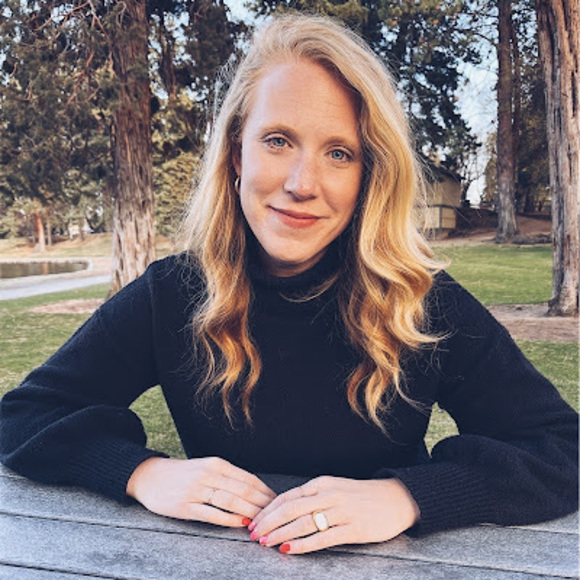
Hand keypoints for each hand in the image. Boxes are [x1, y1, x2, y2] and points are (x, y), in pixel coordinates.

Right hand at [126, 456, 275, 526]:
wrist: (150, 476)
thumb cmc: (184, 474)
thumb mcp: (207, 468)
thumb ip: (228, 477)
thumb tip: (254, 490)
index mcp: (216, 463)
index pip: (248, 478)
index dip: (265, 491)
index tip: (277, 501)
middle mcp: (208, 474)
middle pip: (243, 490)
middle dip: (262, 503)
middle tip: (275, 514)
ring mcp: (197, 490)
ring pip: (231, 501)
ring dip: (250, 512)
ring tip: (263, 521)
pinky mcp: (186, 506)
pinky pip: (213, 514)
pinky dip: (230, 519)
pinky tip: (241, 524)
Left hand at [248, 476, 419, 553]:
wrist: (395, 498)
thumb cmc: (360, 495)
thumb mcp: (334, 488)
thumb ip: (311, 498)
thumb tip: (283, 511)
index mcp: (321, 483)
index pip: (287, 496)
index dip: (268, 510)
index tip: (254, 521)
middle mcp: (328, 494)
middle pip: (290, 509)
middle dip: (268, 523)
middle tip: (253, 534)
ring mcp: (341, 511)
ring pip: (303, 523)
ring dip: (281, 534)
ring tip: (266, 543)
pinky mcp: (353, 528)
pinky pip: (322, 538)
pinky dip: (303, 545)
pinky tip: (290, 550)